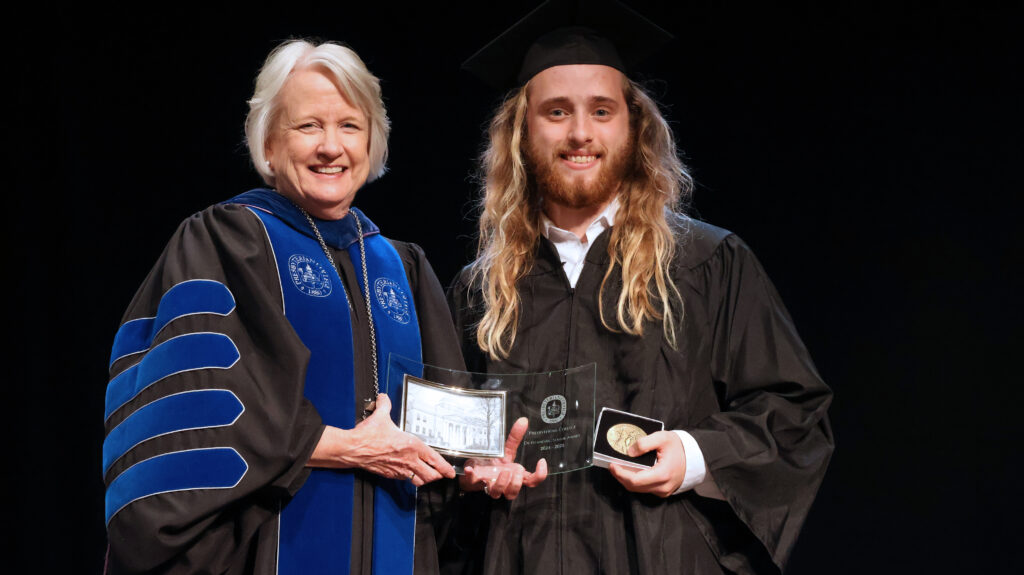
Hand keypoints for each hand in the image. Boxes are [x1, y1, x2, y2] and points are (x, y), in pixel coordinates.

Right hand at [310, 394, 455, 486]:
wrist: (353, 449)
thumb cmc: (368, 434)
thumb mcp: (380, 416)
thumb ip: (385, 405)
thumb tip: (383, 397)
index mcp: (412, 445)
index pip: (434, 459)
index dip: (445, 467)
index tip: (450, 472)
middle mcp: (408, 459)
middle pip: (430, 475)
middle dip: (436, 475)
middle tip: (439, 474)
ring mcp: (399, 470)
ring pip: (418, 481)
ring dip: (423, 479)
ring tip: (425, 475)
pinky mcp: (390, 475)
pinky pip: (404, 479)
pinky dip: (408, 478)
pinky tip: (407, 472)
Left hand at [460, 417, 547, 499]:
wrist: (475, 468)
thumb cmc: (494, 463)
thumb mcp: (506, 450)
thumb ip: (515, 437)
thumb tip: (523, 421)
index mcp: (515, 476)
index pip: (532, 481)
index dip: (540, 475)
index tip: (541, 461)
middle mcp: (504, 484)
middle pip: (514, 492)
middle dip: (516, 483)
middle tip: (515, 471)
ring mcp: (489, 484)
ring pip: (498, 493)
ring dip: (501, 484)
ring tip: (503, 472)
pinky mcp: (475, 481)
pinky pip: (473, 481)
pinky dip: (472, 475)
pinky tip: (470, 468)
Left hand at [608, 430, 685, 497]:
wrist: (693, 458)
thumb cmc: (678, 447)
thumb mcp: (662, 438)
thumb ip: (644, 443)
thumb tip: (629, 452)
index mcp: (662, 474)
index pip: (635, 480)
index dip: (620, 474)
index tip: (612, 464)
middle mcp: (662, 487)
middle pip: (634, 486)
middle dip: (620, 476)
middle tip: (612, 465)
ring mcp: (663, 491)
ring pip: (638, 489)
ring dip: (626, 479)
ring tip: (619, 467)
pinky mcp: (662, 492)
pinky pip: (644, 488)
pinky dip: (635, 481)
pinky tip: (630, 471)